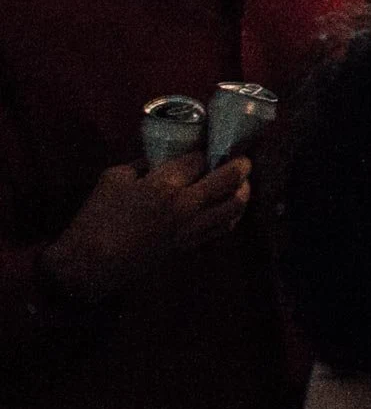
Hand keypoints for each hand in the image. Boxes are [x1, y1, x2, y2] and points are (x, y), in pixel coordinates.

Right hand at [41, 155, 251, 301]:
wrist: (89, 265)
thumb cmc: (97, 218)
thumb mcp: (114, 177)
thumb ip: (144, 163)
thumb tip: (164, 157)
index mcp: (164, 184)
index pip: (200, 158)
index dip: (207, 148)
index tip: (211, 143)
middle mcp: (187, 205)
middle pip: (230, 179)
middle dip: (241, 164)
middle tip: (242, 158)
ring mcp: (192, 228)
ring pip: (235, 205)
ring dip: (244, 189)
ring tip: (242, 181)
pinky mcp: (190, 246)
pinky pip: (224, 227)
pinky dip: (232, 213)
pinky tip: (229, 207)